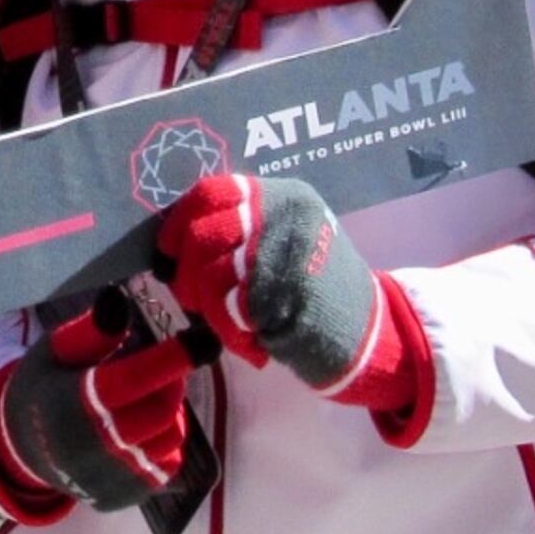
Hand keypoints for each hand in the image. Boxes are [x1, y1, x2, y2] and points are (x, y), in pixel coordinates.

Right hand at [0, 304, 193, 515]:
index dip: (172, 359)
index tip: (203, 340)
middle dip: (172, 383)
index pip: (132, 380)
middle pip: (159, 413)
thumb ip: (89, 331)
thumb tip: (119, 303)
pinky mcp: (118, 498)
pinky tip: (145, 428)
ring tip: (152, 396)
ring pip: (168, 440)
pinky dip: (164, 443)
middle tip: (168, 368)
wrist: (22, 448)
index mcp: (69, 405)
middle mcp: (88, 448)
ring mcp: (105, 479)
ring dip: (170, 413)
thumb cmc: (43, 388)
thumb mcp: (54, 352)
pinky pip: (164, 468)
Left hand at [156, 173, 433, 427]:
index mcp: (283, 196)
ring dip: (206, 308)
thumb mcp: (286, 239)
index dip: (178, 222)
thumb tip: (175, 233)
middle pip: (200, 234)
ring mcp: (282, 252)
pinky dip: (228, 332)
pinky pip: (224, 311)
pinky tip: (250, 341)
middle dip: (185, 273)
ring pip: (206, 275)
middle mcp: (283, 215)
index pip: (210, 191)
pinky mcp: (280, 294)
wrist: (367, 333)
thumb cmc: (316, 289)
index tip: (167, 250)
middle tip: (193, 297)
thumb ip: (241, 227)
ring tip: (229, 322)